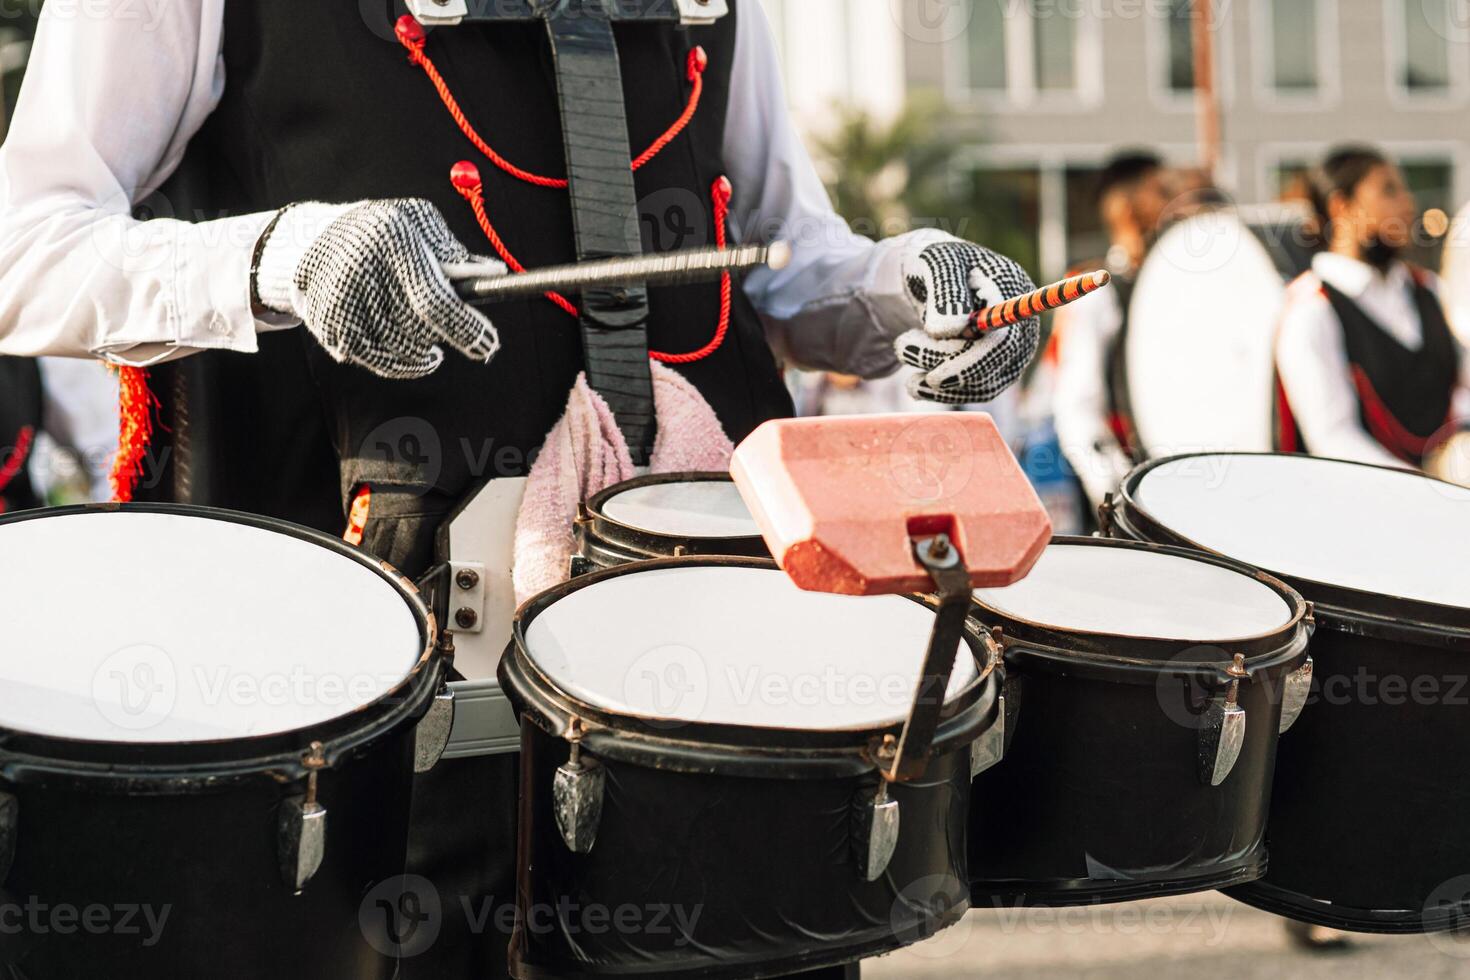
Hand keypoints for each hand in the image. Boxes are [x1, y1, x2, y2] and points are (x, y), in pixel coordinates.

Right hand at [253, 199, 503, 379]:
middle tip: (461, 335)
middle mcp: (360, 269)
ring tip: (429, 342)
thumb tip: (494, 272)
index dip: (464, 328)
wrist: (309, 238)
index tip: (488, 344)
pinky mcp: (327, 326)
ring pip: (398, 351)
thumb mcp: (416, 223)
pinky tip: (408, 350)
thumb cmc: (381, 231)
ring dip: (423, 352)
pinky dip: (399, 362)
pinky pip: (376, 361)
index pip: (433, 299)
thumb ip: (455, 251)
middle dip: (445, 337)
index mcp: (390, 238)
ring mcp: (339, 301)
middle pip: (417, 330)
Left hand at [895, 239, 1040, 403]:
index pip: (1004, 340)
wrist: (928, 280)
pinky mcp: (994, 370)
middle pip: (992, 366)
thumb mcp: (936, 262)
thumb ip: (946, 290)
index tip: (935, 375)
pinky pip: (973, 392)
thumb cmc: (935, 265)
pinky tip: (914, 383)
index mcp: (1014, 293)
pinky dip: (941, 391)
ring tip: (904, 349)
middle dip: (942, 363)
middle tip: (903, 345)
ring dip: (936, 378)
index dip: (971, 361)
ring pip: (981, 384)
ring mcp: (1011, 351)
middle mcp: (1021, 326)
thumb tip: (954, 329)